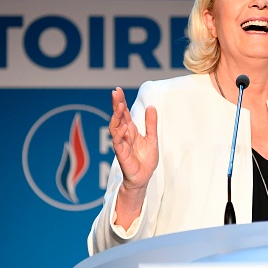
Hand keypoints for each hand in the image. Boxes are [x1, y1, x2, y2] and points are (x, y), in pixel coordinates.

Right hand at [109, 87, 157, 226]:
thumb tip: (151, 107)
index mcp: (131, 131)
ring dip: (117, 117)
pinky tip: (123, 127)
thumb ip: (151, 124)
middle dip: (116, 105)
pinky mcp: (122, 155)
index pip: (124, 114)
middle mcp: (124, 136)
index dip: (120, 102)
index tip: (117, 90)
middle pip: (118, 117)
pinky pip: (118, 143)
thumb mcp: (152, 138)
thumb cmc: (146, 159)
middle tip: (115, 93)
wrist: (144, 177)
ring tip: (120, 106)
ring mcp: (121, 144)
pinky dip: (120, 135)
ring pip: (115, 128)